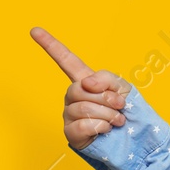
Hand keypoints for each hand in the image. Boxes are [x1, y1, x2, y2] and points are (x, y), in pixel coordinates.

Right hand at [31, 26, 130, 150]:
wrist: (135, 139)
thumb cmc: (126, 112)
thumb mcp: (122, 87)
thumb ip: (105, 78)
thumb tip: (86, 83)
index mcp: (84, 81)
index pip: (65, 59)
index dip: (50, 45)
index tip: (34, 30)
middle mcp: (73, 96)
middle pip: (79, 89)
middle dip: (105, 98)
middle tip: (120, 105)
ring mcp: (70, 115)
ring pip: (83, 107)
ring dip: (107, 114)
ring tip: (117, 120)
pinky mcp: (72, 134)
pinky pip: (81, 125)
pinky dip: (100, 127)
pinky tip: (106, 130)